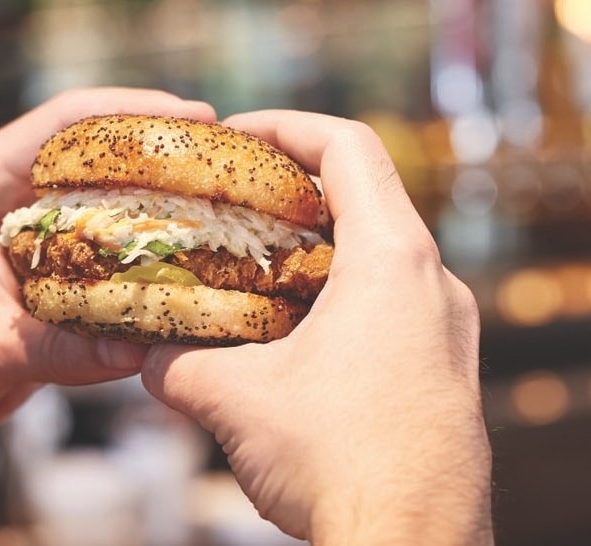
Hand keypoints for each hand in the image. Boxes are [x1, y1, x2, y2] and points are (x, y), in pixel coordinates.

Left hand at [0, 88, 215, 449]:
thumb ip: (62, 350)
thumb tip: (143, 349)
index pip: (66, 124)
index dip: (133, 112)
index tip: (195, 115)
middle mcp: (13, 204)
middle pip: (99, 162)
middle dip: (163, 161)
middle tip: (226, 168)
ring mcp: (34, 246)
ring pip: (109, 214)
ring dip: (160, 216)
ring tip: (225, 219)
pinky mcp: (46, 287)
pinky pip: (105, 269)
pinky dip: (143, 272)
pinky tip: (189, 282)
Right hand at [140, 111, 492, 544]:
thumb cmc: (339, 463)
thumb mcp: (235, 402)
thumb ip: (177, 364)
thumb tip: (144, 356)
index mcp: (392, 261)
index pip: (348, 147)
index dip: (285, 127)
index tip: (236, 137)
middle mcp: (435, 283)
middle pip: (365, 199)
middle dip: (290, 195)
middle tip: (231, 206)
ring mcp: (447, 330)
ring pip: (379, 258)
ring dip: (312, 254)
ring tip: (250, 275)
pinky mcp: (443, 372)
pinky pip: (392, 308)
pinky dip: (337, 301)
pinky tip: (288, 339)